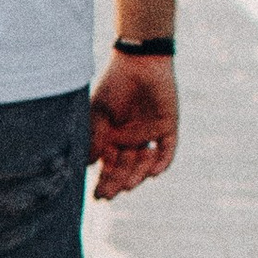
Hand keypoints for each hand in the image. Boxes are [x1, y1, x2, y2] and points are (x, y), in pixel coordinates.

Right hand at [89, 50, 179, 199]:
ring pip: (144, 165)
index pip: (107, 168)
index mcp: (111, 139)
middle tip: (110, 195)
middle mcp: (130, 141)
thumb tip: (89, 165)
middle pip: (124, 170)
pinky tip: (153, 173)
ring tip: (129, 183)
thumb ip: (95, 137)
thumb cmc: (114, 84)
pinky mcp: (167, 128)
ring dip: (137, 175)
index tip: (97, 196)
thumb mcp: (98, 112)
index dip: (103, 183)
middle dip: (117, 184)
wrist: (140, 61)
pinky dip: (162, 163)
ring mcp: (149, 136)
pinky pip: (167, 151)